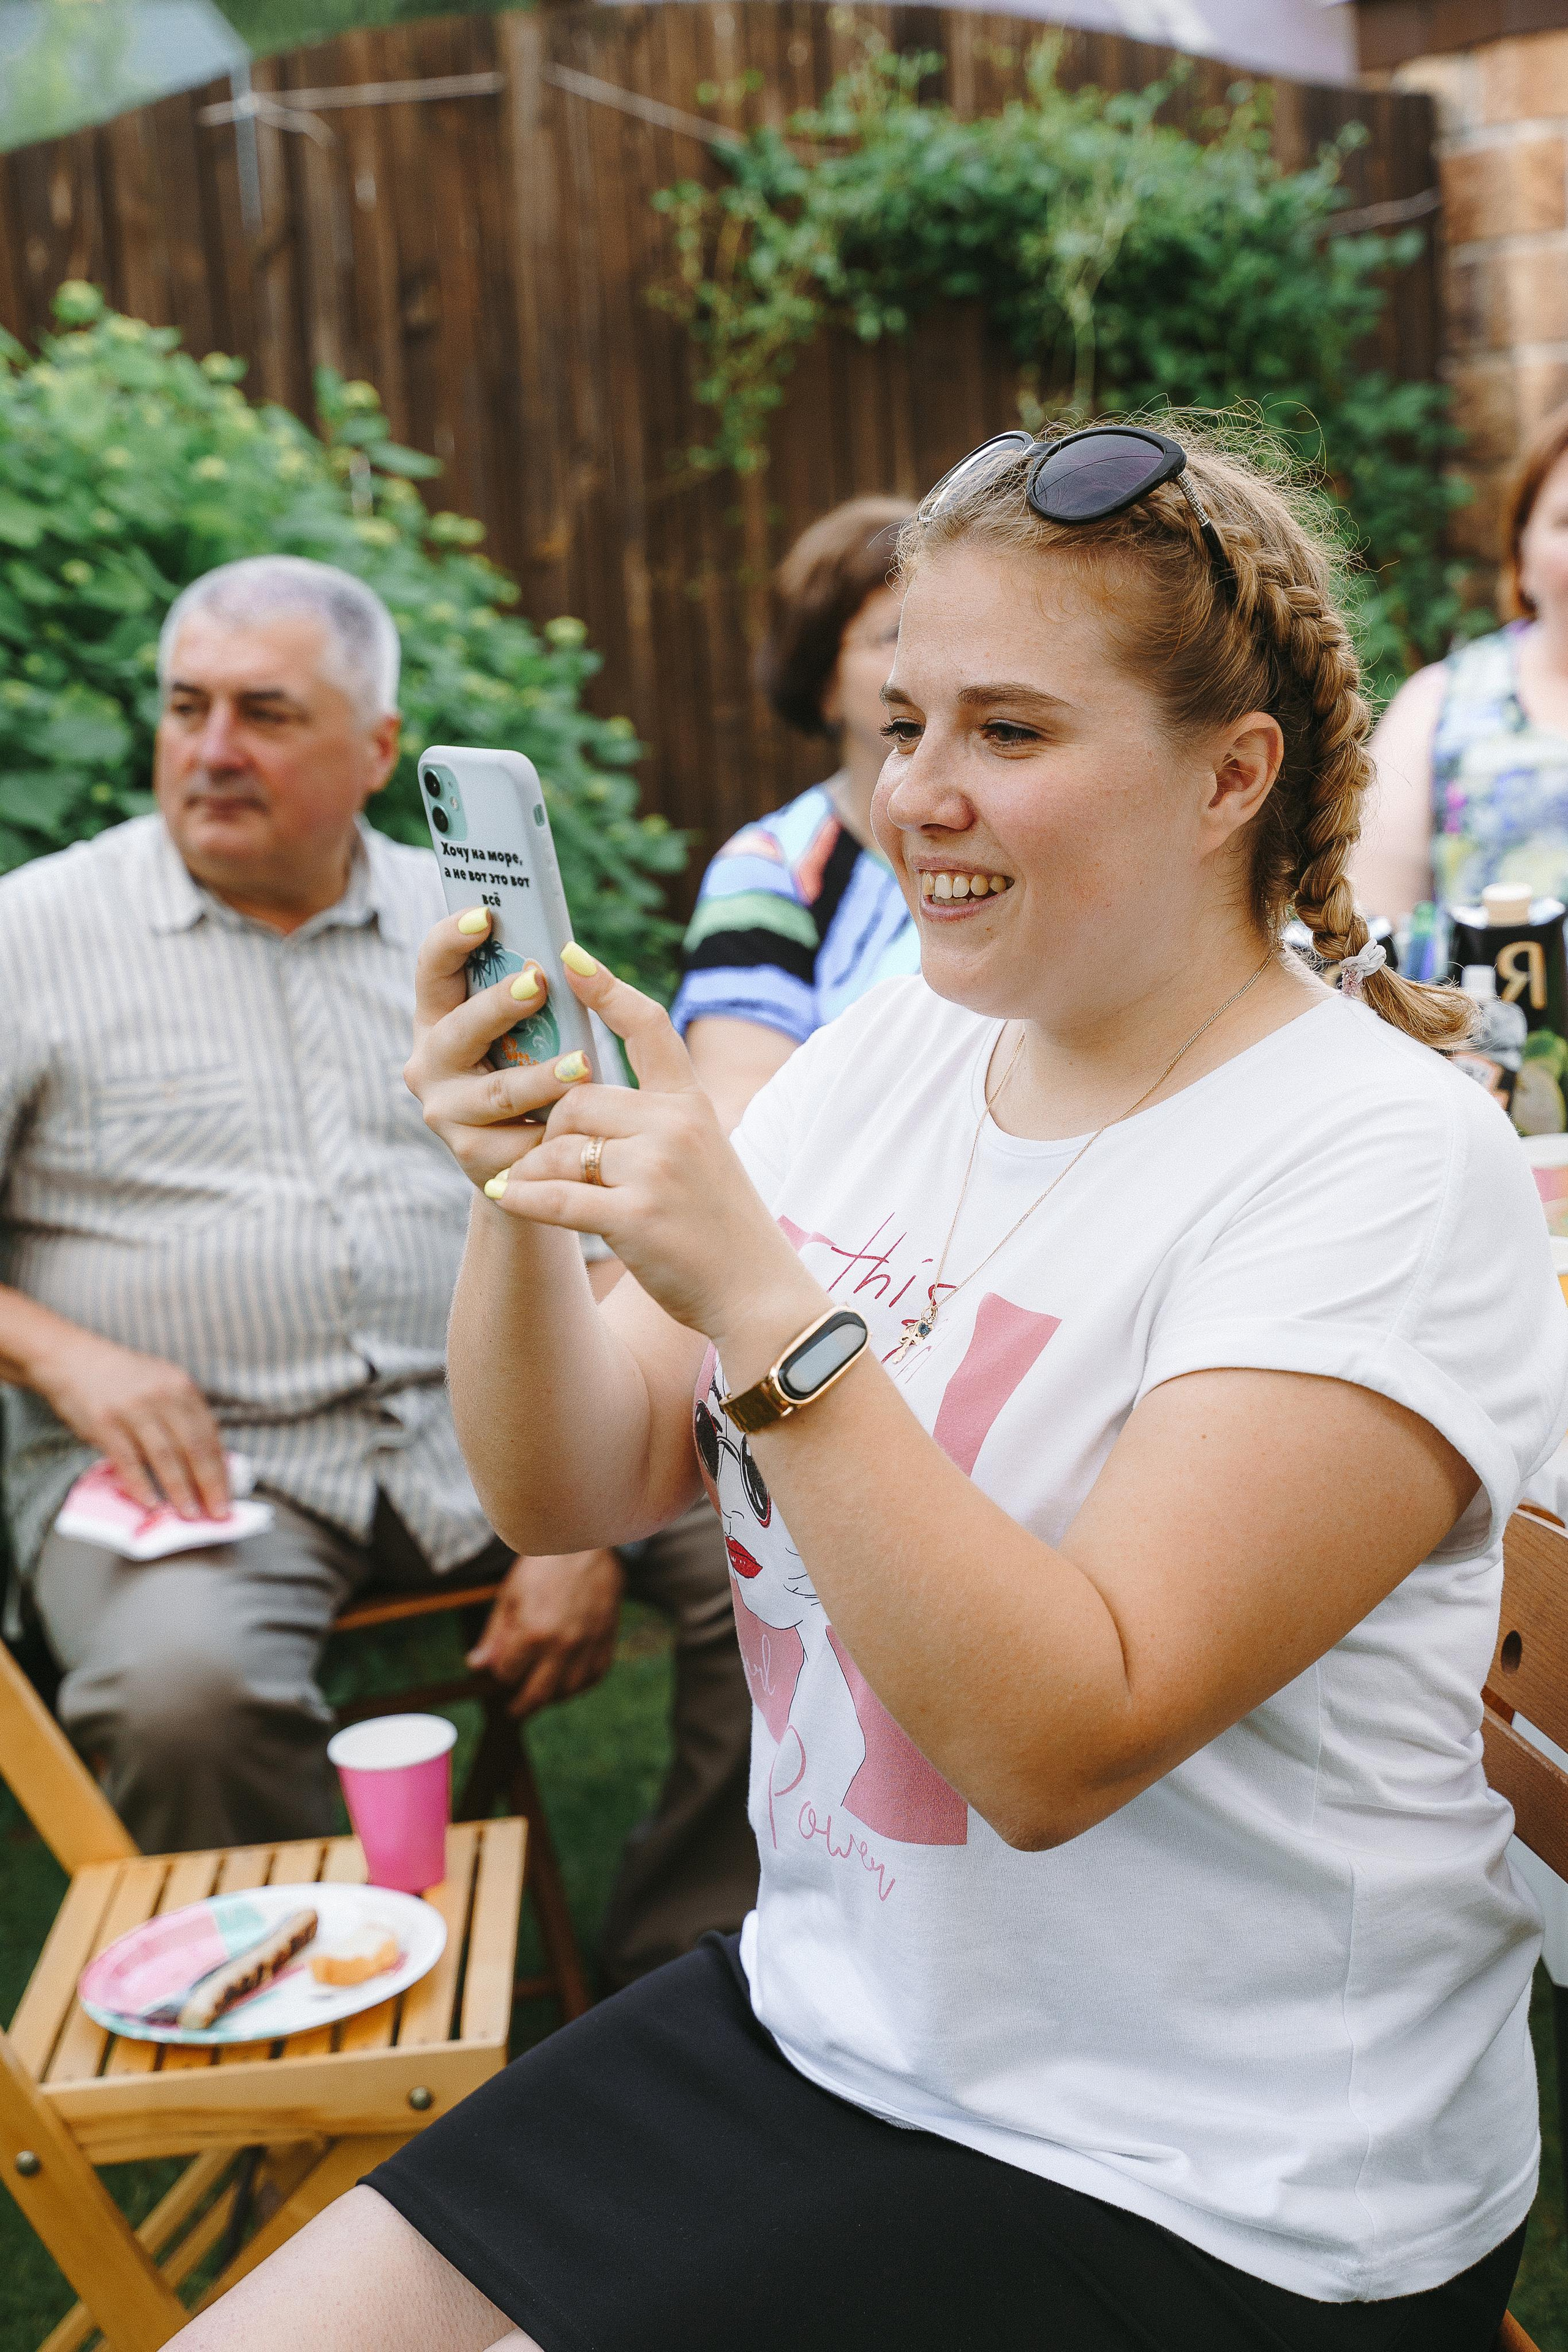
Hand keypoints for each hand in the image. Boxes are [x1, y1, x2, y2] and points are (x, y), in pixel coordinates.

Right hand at [30, 1329, 228, 1519]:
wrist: (74, 1359)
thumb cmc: (124, 1378)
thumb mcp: (162, 1383)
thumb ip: (183, 1414)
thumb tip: (207, 1460)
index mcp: (181, 1387)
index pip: (209, 1434)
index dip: (221, 1467)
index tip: (228, 1494)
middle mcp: (161, 1396)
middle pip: (193, 1447)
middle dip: (209, 1484)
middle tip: (218, 1513)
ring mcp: (132, 1410)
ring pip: (164, 1457)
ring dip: (179, 1489)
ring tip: (189, 1513)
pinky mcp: (105, 1423)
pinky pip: (127, 1460)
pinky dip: (140, 1484)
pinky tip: (151, 1503)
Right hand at [403, 905, 577, 1187]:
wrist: (524, 1163)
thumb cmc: (531, 1075)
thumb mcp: (527, 1033)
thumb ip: (533, 998)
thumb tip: (572, 954)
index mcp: (439, 1017)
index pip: (432, 968)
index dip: (451, 938)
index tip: (485, 915)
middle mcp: (429, 1062)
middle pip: (461, 1028)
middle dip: (499, 1004)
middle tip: (538, 982)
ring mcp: (445, 1112)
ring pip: (497, 1091)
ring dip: (540, 1078)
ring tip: (582, 1066)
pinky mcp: (470, 1157)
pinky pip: (520, 1140)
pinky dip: (554, 1131)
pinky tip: (582, 1128)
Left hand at [467, 1547, 624, 1717]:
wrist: (586, 1542)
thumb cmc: (543, 1564)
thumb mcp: (510, 1594)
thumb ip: (494, 1634)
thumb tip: (476, 1665)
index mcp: (531, 1633)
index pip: (508, 1674)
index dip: (501, 1672)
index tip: (502, 1667)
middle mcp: (561, 1645)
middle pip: (537, 1695)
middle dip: (521, 1706)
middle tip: (515, 1710)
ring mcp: (587, 1644)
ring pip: (568, 1691)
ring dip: (552, 1697)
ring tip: (542, 1691)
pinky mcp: (606, 1639)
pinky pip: (594, 1676)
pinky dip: (580, 1684)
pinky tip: (569, 1679)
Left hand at [486, 945, 825, 1353]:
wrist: (757, 1293)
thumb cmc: (719, 1227)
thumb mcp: (702, 1154)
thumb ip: (655, 1121)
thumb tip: (582, 1097)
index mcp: (691, 1104)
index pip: (649, 1027)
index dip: (606, 988)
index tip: (568, 957)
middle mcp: (675, 1127)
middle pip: (577, 1100)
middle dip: (553, 1130)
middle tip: (552, 1162)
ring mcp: (656, 1171)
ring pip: (559, 1148)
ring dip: (539, 1171)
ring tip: (536, 1191)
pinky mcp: (634, 1217)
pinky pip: (553, 1196)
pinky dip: (522, 1197)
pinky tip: (506, 1195)